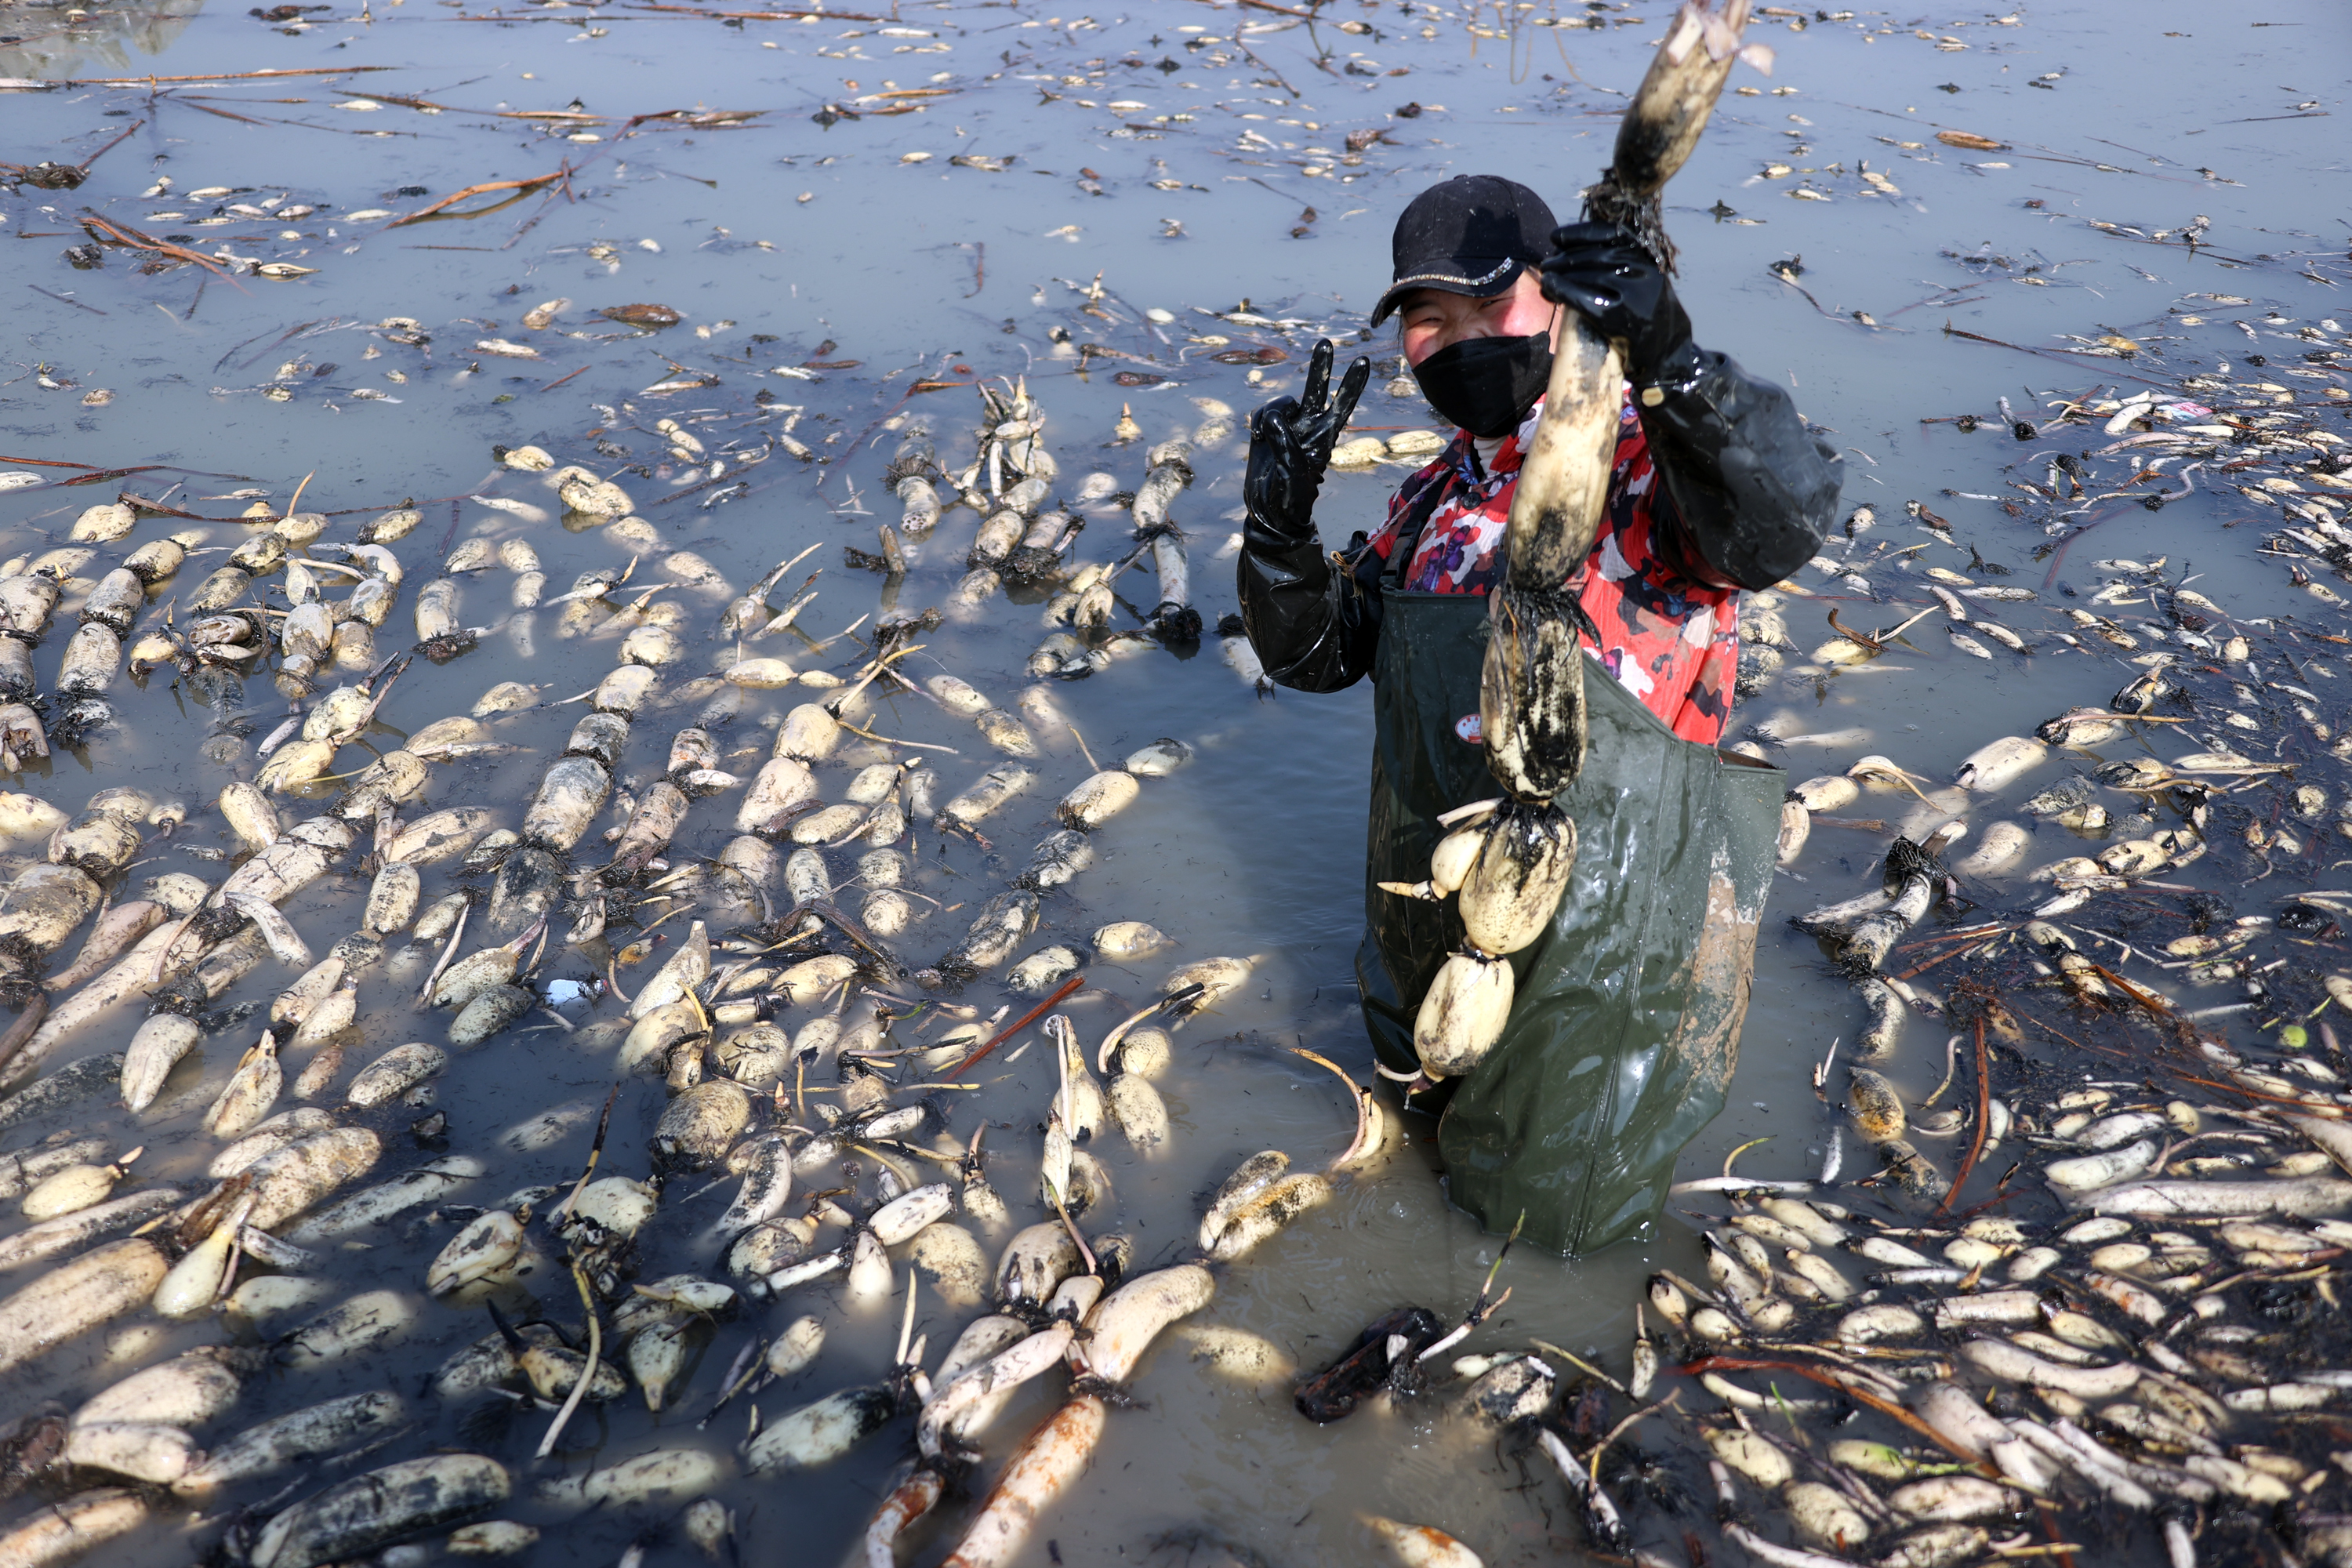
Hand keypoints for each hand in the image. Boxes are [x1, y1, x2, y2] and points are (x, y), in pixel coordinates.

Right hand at [1245, 338, 1371, 542]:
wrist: (1269, 512)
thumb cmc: (1290, 498)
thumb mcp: (1293, 473)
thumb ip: (1286, 443)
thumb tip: (1273, 418)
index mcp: (1324, 437)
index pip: (1342, 407)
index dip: (1351, 385)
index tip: (1363, 362)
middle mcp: (1308, 426)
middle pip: (1316, 390)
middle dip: (1320, 367)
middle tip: (1326, 343)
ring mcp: (1288, 427)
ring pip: (1283, 402)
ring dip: (1273, 412)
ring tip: (1264, 435)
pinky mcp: (1267, 430)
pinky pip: (1263, 413)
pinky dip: (1258, 422)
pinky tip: (1257, 438)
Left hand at [1538, 221, 1696, 385]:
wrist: (1665, 346)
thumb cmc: (1645, 308)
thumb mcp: (1640, 275)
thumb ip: (1619, 257)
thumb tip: (1572, 246)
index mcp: (1645, 256)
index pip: (1608, 234)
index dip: (1578, 233)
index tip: (1556, 237)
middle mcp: (1641, 271)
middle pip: (1594, 256)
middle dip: (1564, 258)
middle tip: (1547, 264)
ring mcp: (1632, 294)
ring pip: (1586, 276)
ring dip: (1559, 275)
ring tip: (1546, 278)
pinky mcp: (1619, 318)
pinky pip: (1583, 299)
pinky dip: (1562, 291)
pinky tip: (1550, 289)